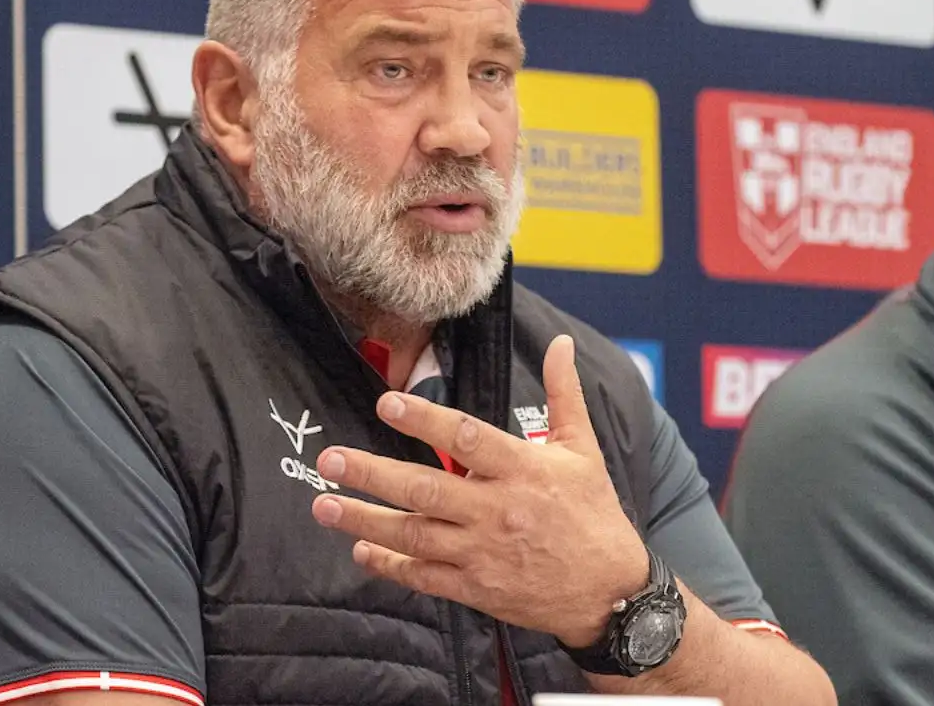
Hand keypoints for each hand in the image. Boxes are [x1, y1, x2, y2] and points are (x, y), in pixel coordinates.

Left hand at [309, 334, 649, 647]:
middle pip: (426, 490)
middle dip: (373, 474)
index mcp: (524, 470)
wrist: (609, 592)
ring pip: (415, 535)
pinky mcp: (477, 589)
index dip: (425, 420)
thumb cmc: (593, 512)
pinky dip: (390, 566)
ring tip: (324, 505)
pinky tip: (360, 550)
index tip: (387, 403)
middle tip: (328, 460)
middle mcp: (498, 511)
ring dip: (366, 520)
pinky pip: (425, 576)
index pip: (467, 438)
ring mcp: (484, 553)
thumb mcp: (582, 449)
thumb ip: (563, 393)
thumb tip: (560, 341)